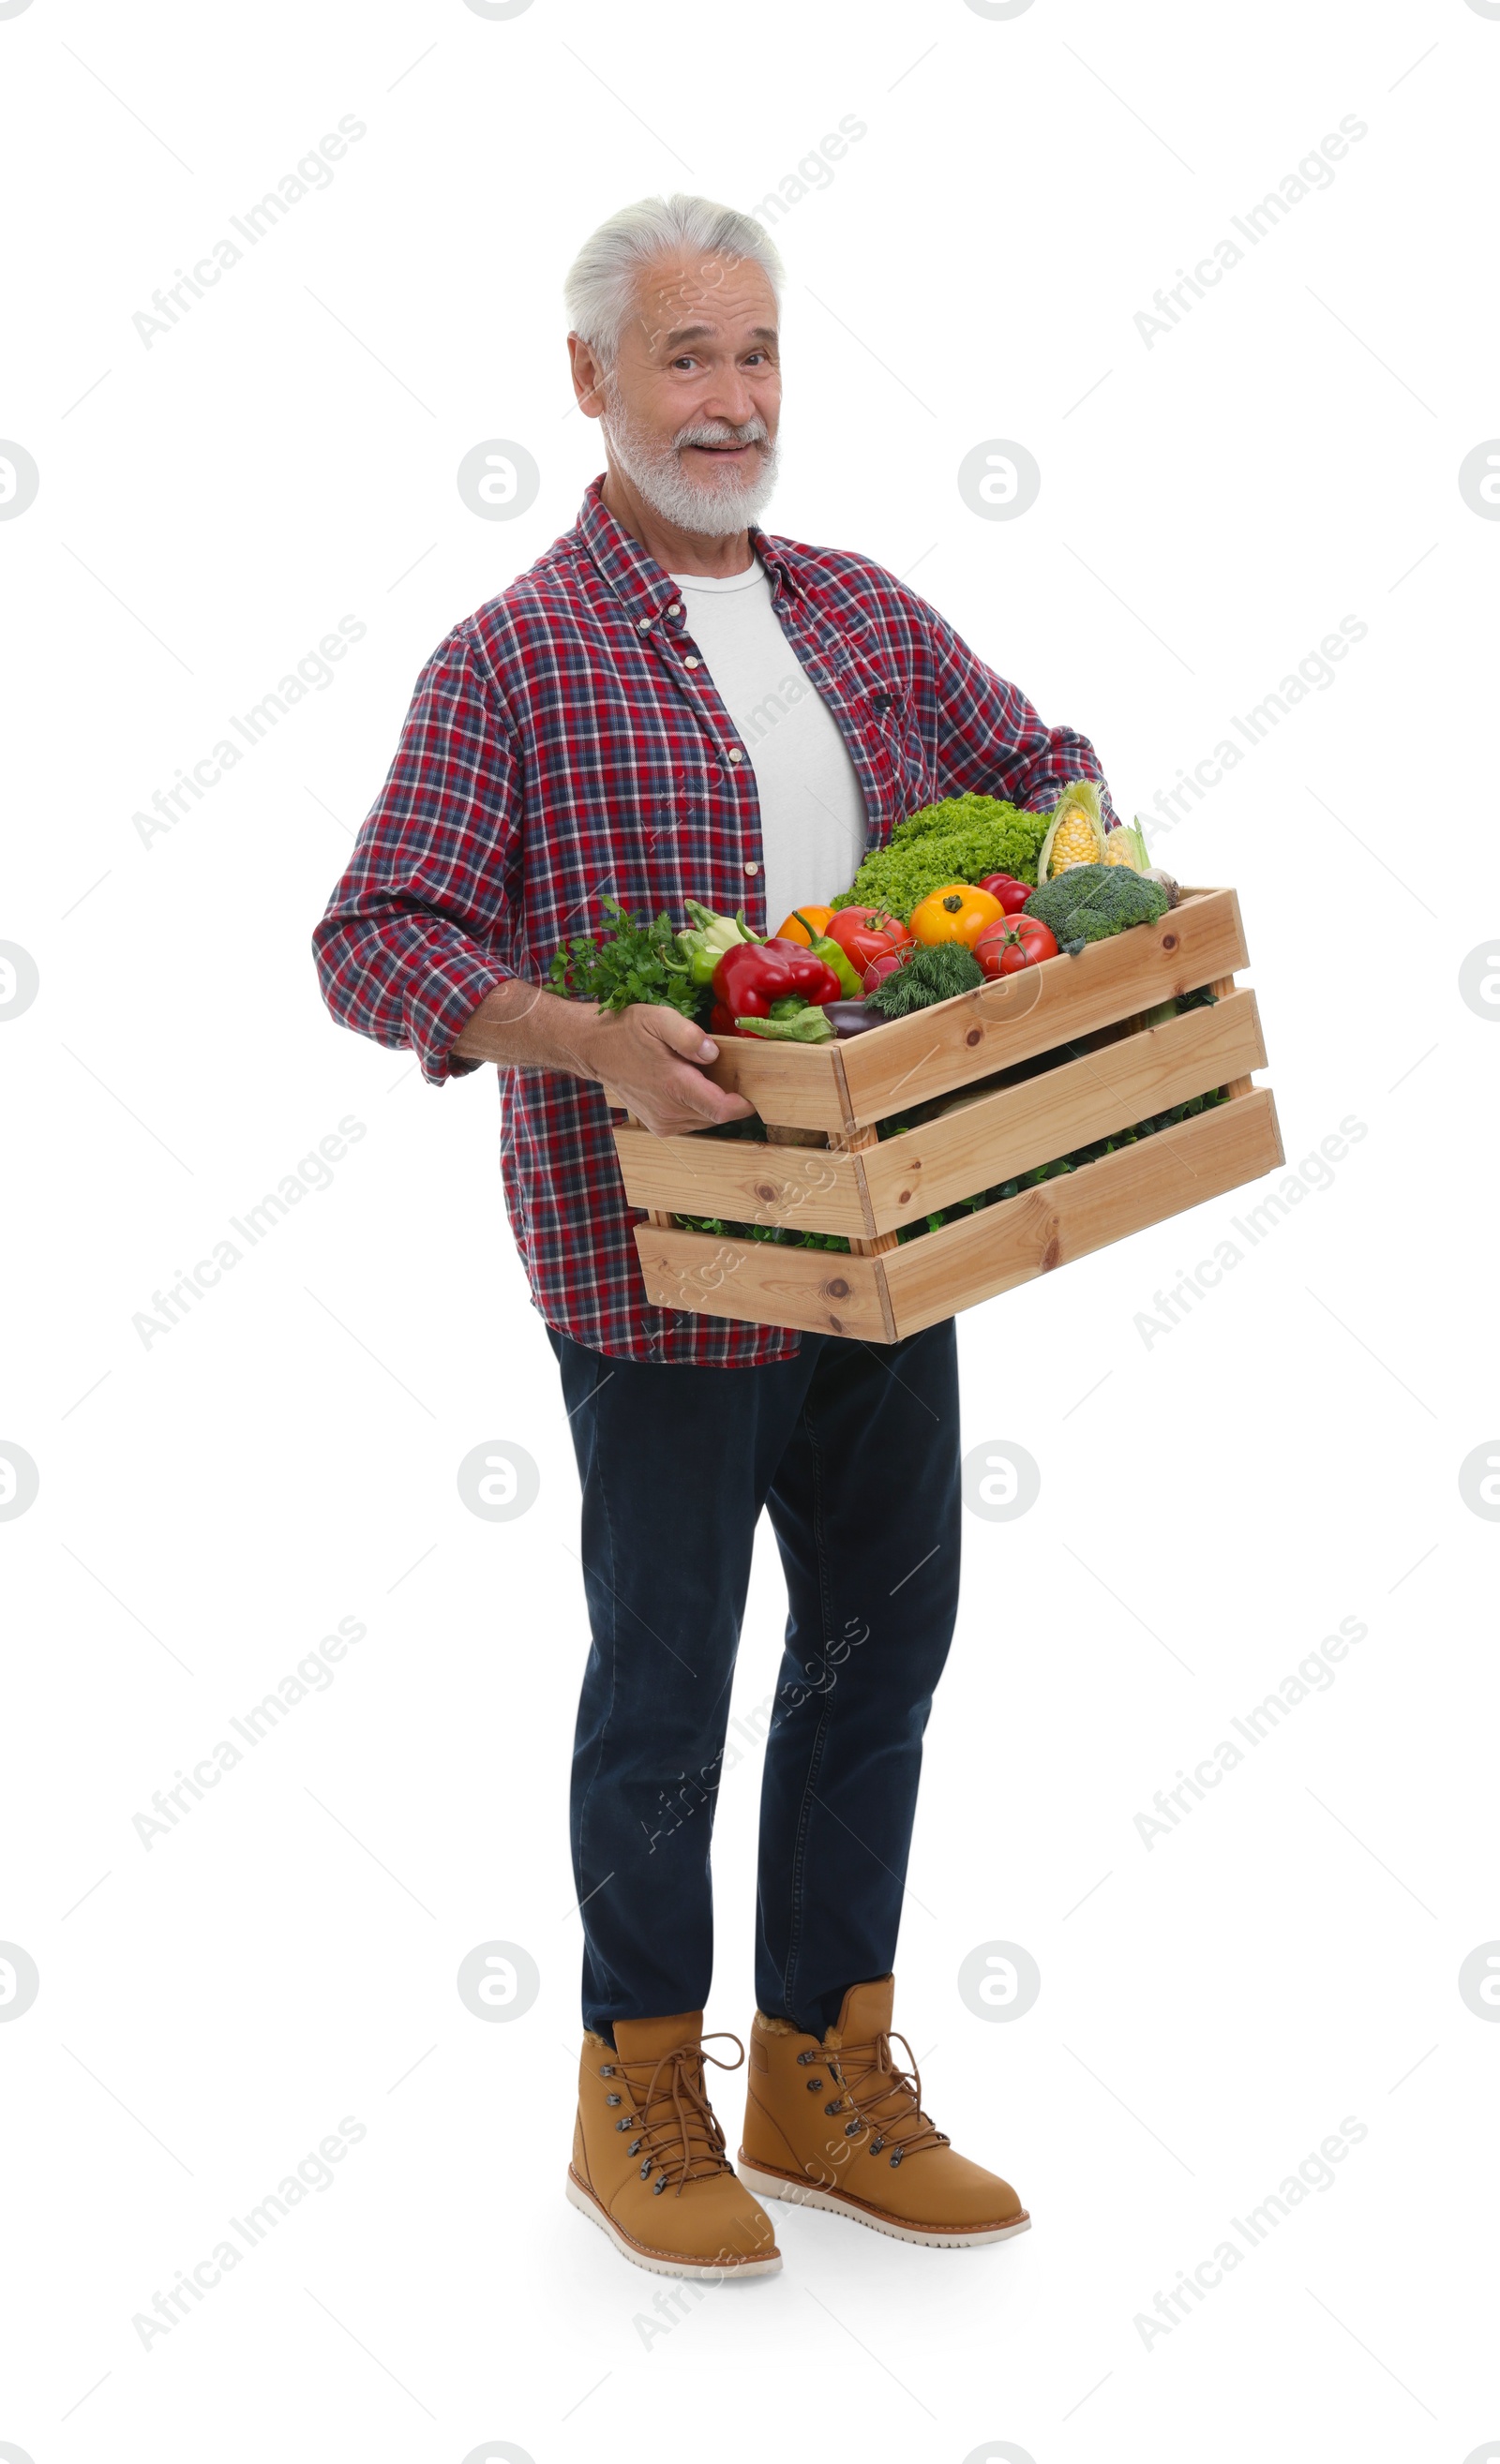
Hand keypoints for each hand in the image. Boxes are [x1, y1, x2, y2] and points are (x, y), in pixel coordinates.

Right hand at [580, 1004, 754, 1137]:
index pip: (722, 1109)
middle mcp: (670, 1112)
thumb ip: (689, 1036)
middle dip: (729, 1097)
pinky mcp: (659, 1126)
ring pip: (705, 1120)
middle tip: (729, 1070)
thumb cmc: (627, 1030)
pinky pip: (691, 1121)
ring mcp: (663, 1123)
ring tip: (703, 1075)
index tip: (756, 1090)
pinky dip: (697, 1106)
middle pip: (717, 1115)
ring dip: (712, 1102)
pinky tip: (689, 1085)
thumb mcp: (658, 1019)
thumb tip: (713, 1053)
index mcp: (674, 1087)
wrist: (594, 1049)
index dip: (744, 1104)